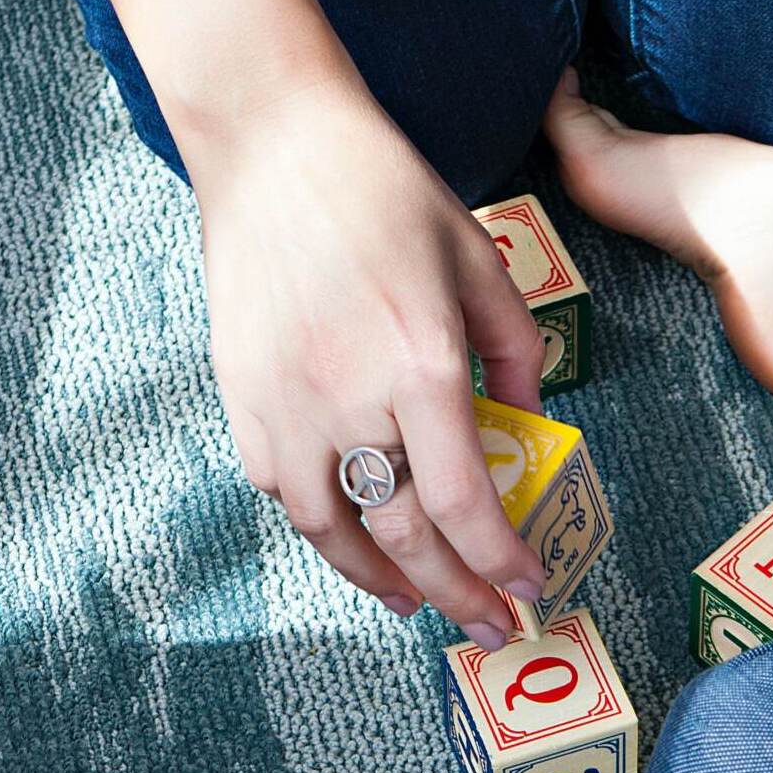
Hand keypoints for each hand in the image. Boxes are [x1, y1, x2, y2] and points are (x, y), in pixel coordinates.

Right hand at [191, 81, 547, 648]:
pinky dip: (324, 528)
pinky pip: (283, 491)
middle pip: (405, 535)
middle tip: (489, 627)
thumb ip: (517, 354)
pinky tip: (356, 538)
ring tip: (419, 600)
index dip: (499, 562)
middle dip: (457, 595)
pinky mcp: (241, 396)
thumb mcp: (481, 265)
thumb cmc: (387, 196)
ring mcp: (285, 403)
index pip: (465, 505)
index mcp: (420, 367)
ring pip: (333, 532)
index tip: (528, 589)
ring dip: (381, 581)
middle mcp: (349, 399)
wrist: (274, 145)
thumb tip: (531, 427)